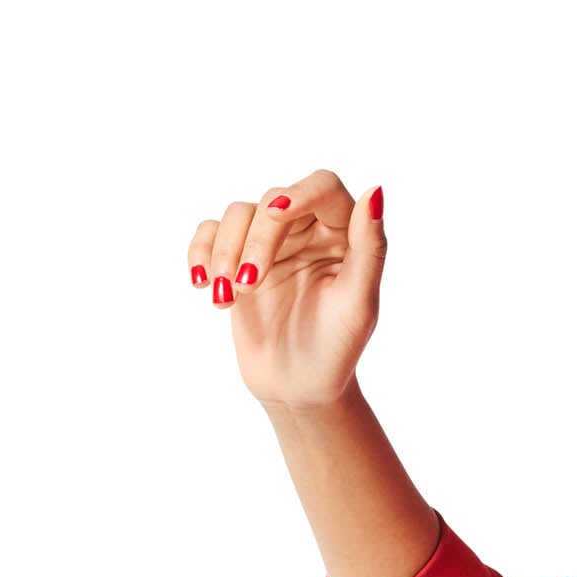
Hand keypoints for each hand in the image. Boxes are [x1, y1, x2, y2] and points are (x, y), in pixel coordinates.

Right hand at [184, 168, 385, 410]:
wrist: (300, 389)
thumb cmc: (336, 349)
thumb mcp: (359, 304)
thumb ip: (370, 248)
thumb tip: (376, 191)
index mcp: (342, 233)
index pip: (323, 187)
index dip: (301, 192)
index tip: (278, 213)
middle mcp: (306, 228)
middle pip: (272, 200)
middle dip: (256, 240)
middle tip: (248, 286)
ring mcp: (269, 242)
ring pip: (238, 214)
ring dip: (224, 250)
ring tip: (226, 295)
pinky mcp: (236, 259)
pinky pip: (210, 233)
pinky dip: (199, 252)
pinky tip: (202, 283)